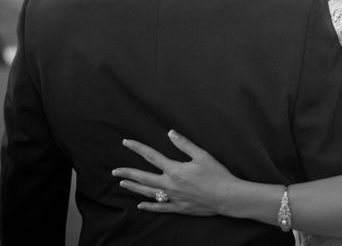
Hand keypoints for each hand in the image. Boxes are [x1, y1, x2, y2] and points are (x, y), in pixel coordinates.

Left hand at [112, 130, 234, 214]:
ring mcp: (173, 197)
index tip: (126, 142)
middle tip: (115, 171)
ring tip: (123, 184)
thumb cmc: (216, 174)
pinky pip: (160, 207)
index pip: (151, 156)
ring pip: (148, 193)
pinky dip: (149, 206)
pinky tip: (140, 205)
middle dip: (127, 173)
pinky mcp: (179, 207)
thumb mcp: (202, 155)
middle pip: (143, 177)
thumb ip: (184, 144)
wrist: (226, 196)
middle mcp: (170, 184)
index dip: (137, 148)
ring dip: (134, 188)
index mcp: (174, 169)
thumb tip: (170, 133)